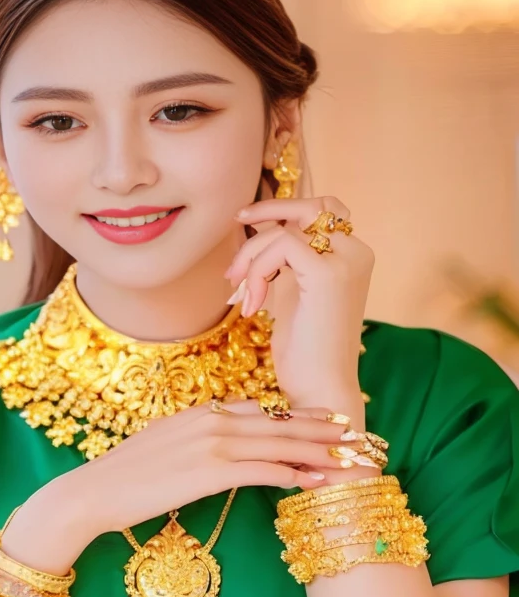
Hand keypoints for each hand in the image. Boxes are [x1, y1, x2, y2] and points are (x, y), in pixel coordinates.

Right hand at [51, 399, 372, 536]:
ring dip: (317, 450)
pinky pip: (261, 470)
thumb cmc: (127, 473)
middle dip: (320, 429)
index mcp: (200, 412)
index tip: (324, 419)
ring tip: (348, 455)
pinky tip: (314, 479)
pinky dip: (292, 473)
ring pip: (277, 443)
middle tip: (354, 432)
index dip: (297, 415)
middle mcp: (210, 421)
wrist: (94, 490)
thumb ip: (197, 436)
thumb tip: (225, 441)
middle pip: (278, 422)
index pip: (261, 409)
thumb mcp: (165, 443)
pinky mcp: (208, 472)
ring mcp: (210, 444)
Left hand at [227, 196, 373, 423]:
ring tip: (240, 291)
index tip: (246, 221)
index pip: (322, 209)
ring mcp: (347, 261)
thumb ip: (285, 258)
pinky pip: (281, 246)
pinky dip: (258, 270)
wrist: (319, 390)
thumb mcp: (292, 289)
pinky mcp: (328, 274)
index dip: (282, 209)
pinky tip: (253, 304)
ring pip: (287, 230)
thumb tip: (258, 226)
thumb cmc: (304, 348)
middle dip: (267, 212)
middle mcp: (357, 252)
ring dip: (252, 256)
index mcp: (353, 255)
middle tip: (238, 226)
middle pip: (311, 206)